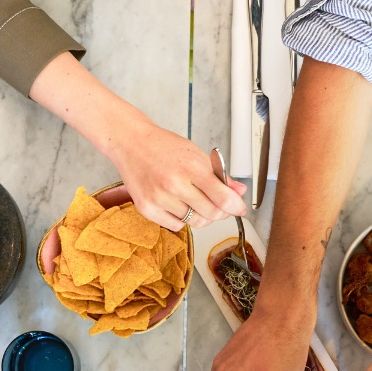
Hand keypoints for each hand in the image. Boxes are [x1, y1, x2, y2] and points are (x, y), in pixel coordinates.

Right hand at [108, 118, 245, 229]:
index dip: (235, 207)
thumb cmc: (163, 147)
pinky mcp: (147, 209)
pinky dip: (182, 220)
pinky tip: (178, 205)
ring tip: (196, 202)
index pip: (222, 198)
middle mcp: (174, 185)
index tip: (239, 209)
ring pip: (195, 222)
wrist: (131, 144)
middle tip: (219, 206)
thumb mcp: (195, 154)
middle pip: (211, 214)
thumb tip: (239, 191)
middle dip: (221, 212)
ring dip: (201, 216)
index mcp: (190, 167)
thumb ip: (219, 175)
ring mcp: (159, 199)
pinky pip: (176, 226)